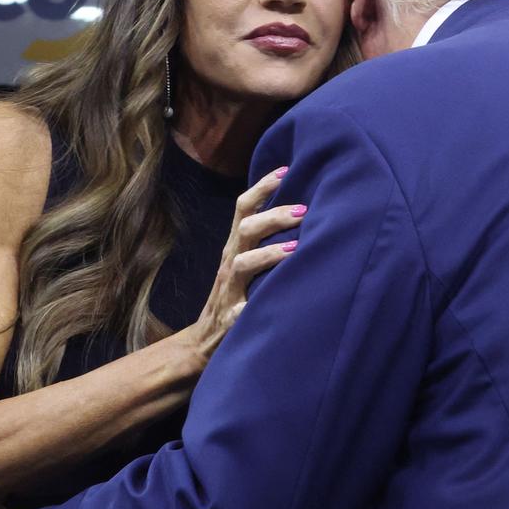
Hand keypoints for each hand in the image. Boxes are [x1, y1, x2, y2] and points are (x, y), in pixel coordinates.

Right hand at [185, 166, 304, 363]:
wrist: (204, 339)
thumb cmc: (237, 293)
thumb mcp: (247, 261)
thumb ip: (265, 238)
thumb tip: (302, 211)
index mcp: (235, 246)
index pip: (243, 208)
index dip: (262, 187)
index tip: (286, 170)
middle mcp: (230, 261)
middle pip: (246, 229)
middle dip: (274, 216)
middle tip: (304, 211)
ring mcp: (229, 289)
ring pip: (242, 264)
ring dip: (269, 254)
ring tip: (296, 248)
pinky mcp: (231, 318)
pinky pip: (239, 312)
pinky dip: (252, 307)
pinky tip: (268, 304)